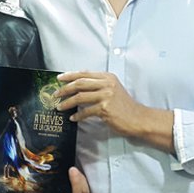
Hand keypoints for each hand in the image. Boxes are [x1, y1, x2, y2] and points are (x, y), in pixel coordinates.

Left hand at [56, 72, 173, 151]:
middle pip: (79, 84)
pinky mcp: (105, 109)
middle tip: (55, 94)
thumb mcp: (113, 88)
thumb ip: (98, 83)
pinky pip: (86, 112)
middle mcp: (107, 84)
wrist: (138, 118)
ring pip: (80, 97)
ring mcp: (106, 96)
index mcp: (107, 77)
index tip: (59, 78)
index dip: (69, 75)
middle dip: (64, 89)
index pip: (84, 74)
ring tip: (60, 107)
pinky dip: (78, 116)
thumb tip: (79, 81)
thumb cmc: (124, 105)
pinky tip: (73, 118)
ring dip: (67, 103)